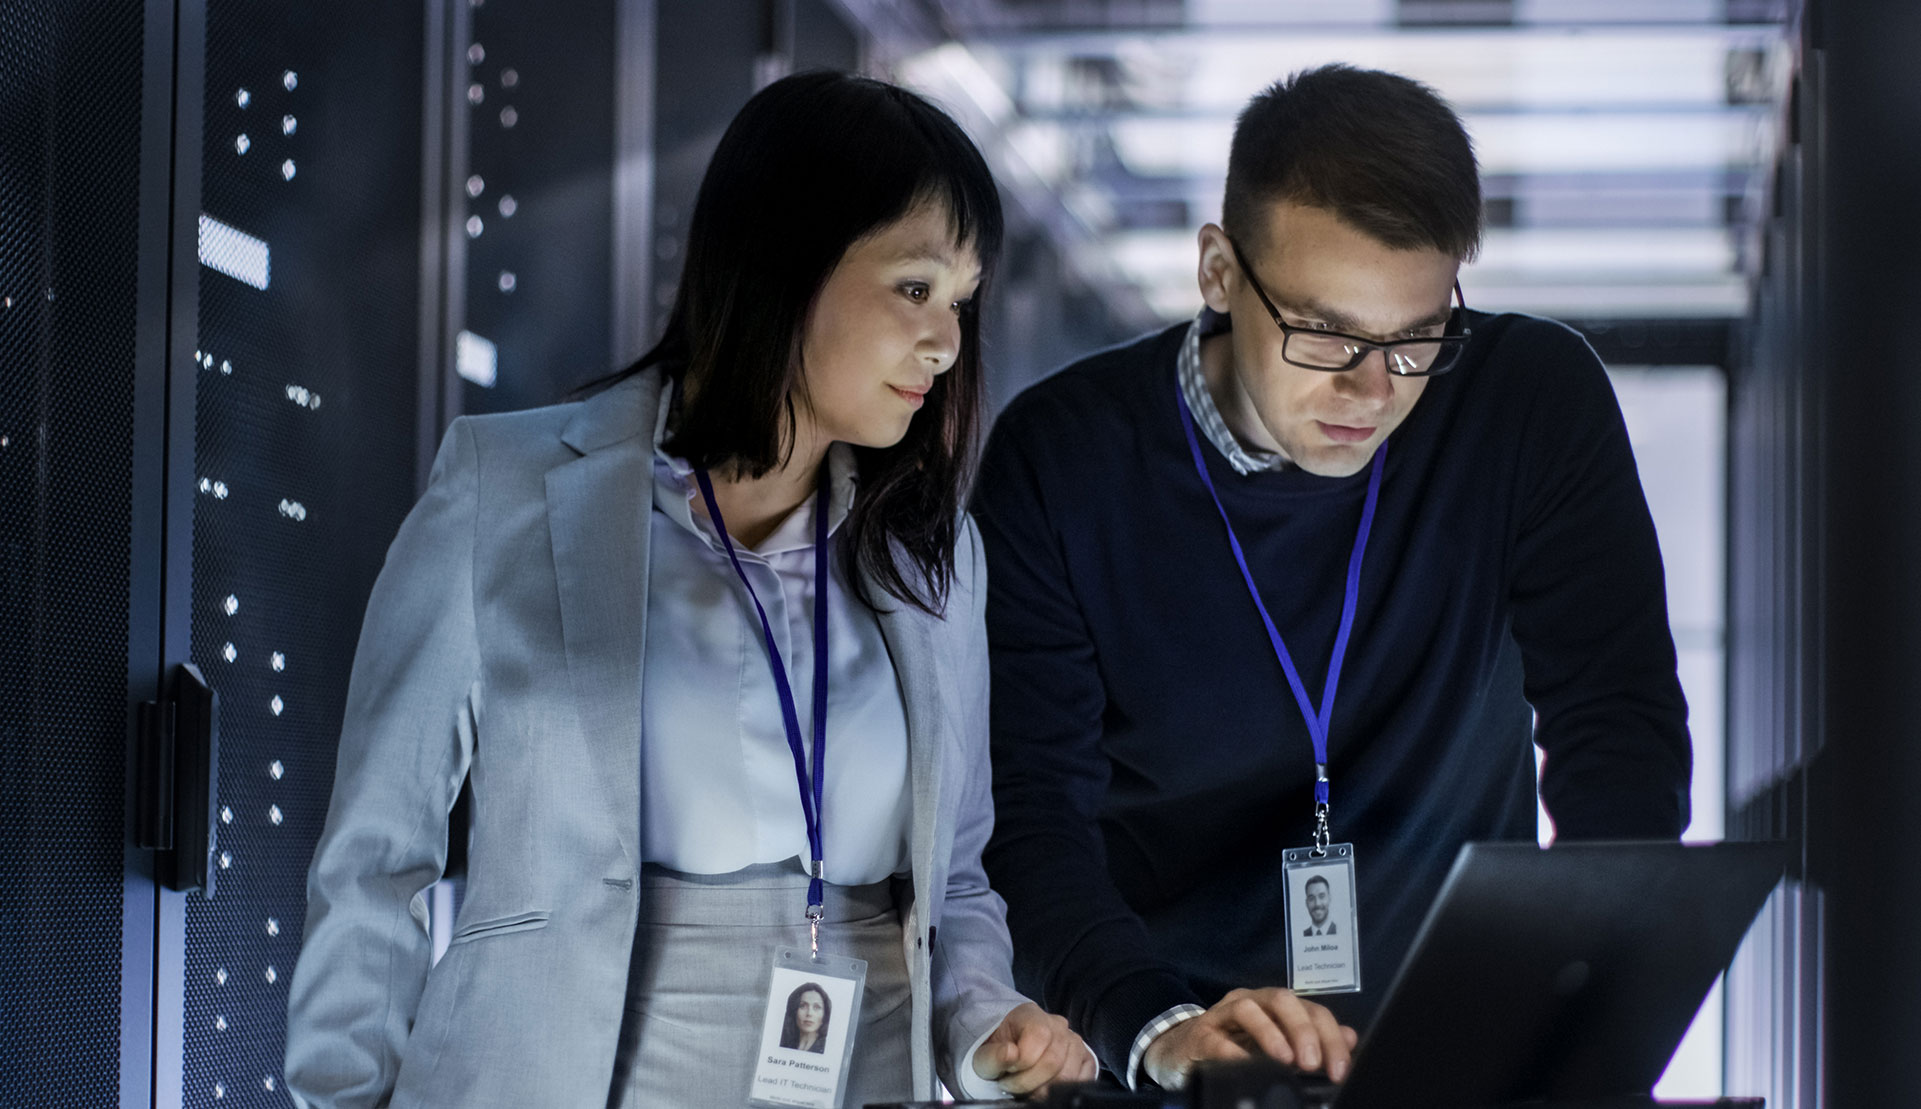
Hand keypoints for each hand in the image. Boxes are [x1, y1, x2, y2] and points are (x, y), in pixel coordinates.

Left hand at [971, 1002, 1097, 1096]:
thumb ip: (992, 1056)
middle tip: (1013, 1085)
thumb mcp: (983, 1055)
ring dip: (1045, 1089)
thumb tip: (1011, 1054)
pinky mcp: (1085, 1058)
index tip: (1005, 1073)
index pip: (1039, 1037)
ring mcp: (1074, 1041)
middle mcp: (1058, 1025)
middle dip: (1030, 1082)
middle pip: (1054, 1061)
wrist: (1008, 1050)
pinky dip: (1065, 1089)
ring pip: (1069, 1074)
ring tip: (1028, 1087)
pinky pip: (1084, 1079)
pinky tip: (1046, 1087)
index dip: (1021, 1063)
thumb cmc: (997, 1051)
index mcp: (1032, 1016)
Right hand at [1141, 988, 1357, 1090]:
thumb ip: (1314, 1039)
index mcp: (1275, 1005)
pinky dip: (1233, 1053)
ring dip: (1270, 1034)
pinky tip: (1246, 1067)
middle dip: (1303, 1030)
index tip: (1339, 1069)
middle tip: (1312, 1064)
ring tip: (1285, 1061)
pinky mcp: (1200, 1034)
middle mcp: (1251, 1001)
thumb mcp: (1279, 1043)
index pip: (1311, 1009)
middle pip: (1282, 1000)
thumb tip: (1350, 1037)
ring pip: (1248, 1010)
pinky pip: (1216, 1038)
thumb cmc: (1235, 1046)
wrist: (1183, 1051)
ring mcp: (1223, 1014)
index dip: (1329, 1038)